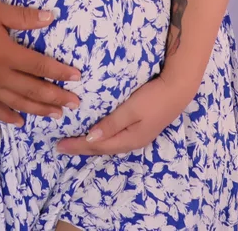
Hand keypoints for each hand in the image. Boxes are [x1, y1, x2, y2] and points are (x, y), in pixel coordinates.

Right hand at [0, 0, 81, 124]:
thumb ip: (23, 17)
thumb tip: (50, 18)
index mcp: (5, 53)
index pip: (40, 65)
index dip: (60, 71)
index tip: (77, 77)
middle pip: (33, 89)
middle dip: (56, 97)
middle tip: (75, 103)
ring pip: (17, 103)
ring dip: (39, 109)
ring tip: (56, 114)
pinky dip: (9, 116)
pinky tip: (20, 121)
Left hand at [55, 73, 192, 155]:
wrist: (178, 89)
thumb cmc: (153, 97)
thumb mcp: (131, 110)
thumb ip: (111, 124)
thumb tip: (90, 138)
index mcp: (129, 139)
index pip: (97, 145)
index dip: (78, 145)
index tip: (59, 145)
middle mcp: (132, 141)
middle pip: (102, 148)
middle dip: (81, 148)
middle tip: (61, 146)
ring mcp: (137, 135)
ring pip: (108, 144)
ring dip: (91, 144)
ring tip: (75, 143)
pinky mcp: (139, 128)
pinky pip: (114, 138)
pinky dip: (101, 138)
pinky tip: (96, 134)